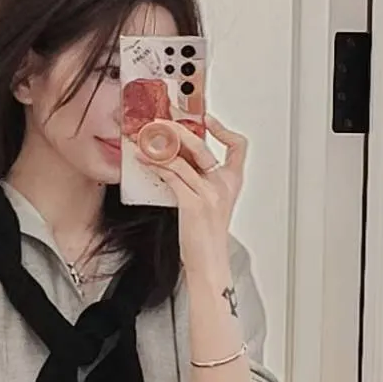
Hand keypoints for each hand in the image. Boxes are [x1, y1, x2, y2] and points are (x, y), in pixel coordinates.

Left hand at [137, 112, 248, 275]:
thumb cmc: (205, 236)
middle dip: (177, 129)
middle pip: (201, 145)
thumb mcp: (210, 203)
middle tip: (160, 121)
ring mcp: (209, 194)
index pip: (238, 146)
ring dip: (159, 145)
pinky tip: (144, 161)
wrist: (208, 263)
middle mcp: (222, 185)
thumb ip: (200, 179)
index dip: (223, 129)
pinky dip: (155, 165)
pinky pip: (171, 176)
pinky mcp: (193, 204)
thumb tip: (177, 158)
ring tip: (144, 138)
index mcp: (231, 182)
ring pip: (182, 158)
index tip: (206, 119)